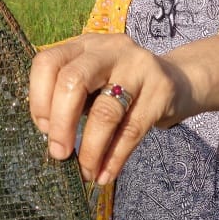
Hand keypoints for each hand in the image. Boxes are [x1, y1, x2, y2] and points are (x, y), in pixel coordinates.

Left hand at [28, 33, 189, 184]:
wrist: (179, 80)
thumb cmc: (122, 87)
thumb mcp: (94, 81)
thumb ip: (71, 99)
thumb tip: (51, 142)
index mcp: (85, 45)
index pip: (48, 62)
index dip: (38, 98)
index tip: (43, 129)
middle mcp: (110, 49)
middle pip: (73, 81)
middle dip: (61, 123)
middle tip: (59, 153)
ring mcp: (139, 66)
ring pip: (106, 110)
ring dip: (91, 148)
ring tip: (86, 171)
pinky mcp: (162, 89)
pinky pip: (132, 130)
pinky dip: (115, 157)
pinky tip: (105, 174)